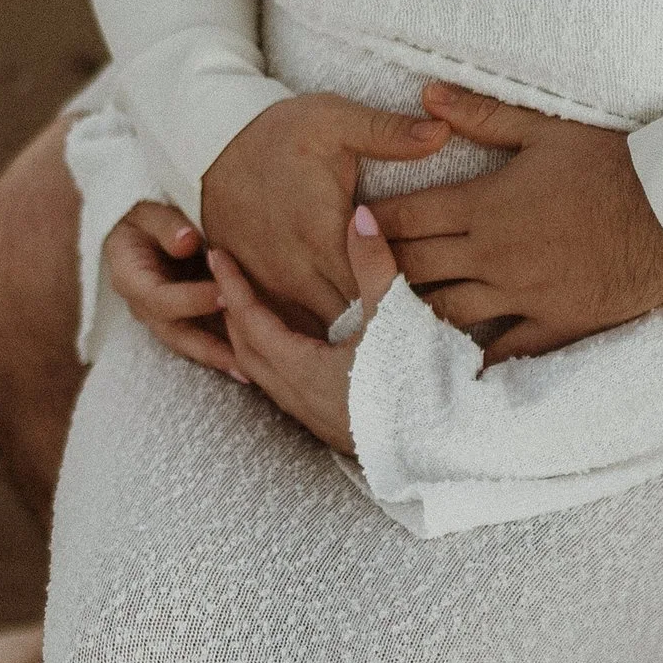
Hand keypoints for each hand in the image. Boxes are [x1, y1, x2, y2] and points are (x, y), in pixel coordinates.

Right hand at [103, 199, 242, 375]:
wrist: (134, 228)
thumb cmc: (142, 214)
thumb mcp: (148, 210)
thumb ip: (167, 225)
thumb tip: (188, 241)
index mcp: (130, 279)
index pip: (160, 298)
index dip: (191, 299)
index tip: (226, 294)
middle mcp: (142, 306)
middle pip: (175, 333)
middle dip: (209, 348)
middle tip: (244, 358)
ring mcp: (159, 317)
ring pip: (188, 344)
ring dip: (218, 358)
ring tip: (252, 372)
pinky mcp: (177, 319)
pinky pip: (199, 339)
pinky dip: (222, 351)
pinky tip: (250, 363)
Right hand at [199, 92, 450, 328]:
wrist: (209, 147)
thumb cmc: (278, 133)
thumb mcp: (334, 120)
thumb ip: (389, 133)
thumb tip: (441, 131)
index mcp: (325, 234)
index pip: (378, 288)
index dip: (408, 297)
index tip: (434, 293)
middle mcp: (298, 270)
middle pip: (354, 320)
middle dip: (385, 323)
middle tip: (420, 322)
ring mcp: (273, 285)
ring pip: (322, 330)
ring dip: (352, 332)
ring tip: (387, 329)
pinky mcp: (255, 290)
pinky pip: (291, 327)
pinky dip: (319, 331)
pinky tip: (346, 331)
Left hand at [207, 204, 400, 450]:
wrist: (445, 446)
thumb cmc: (417, 382)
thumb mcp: (394, 316)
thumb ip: (373, 265)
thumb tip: (359, 215)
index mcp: (302, 369)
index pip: (250, 321)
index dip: (232, 285)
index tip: (217, 256)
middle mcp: (299, 398)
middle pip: (247, 351)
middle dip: (232, 314)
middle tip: (228, 280)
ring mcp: (314, 418)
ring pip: (264, 376)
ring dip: (251, 342)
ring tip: (252, 313)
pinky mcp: (332, 428)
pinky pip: (284, 391)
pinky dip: (274, 363)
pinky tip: (293, 353)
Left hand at [370, 82, 662, 355]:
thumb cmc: (614, 164)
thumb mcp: (546, 129)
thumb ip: (482, 114)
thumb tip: (427, 96)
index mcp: (486, 205)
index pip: (409, 217)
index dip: (373, 222)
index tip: (349, 225)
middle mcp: (494, 255)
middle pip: (416, 267)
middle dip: (380, 269)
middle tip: (351, 274)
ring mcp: (522, 294)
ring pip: (446, 312)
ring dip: (412, 314)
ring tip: (383, 316)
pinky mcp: (553, 323)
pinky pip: (502, 351)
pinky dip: (471, 359)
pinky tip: (445, 365)